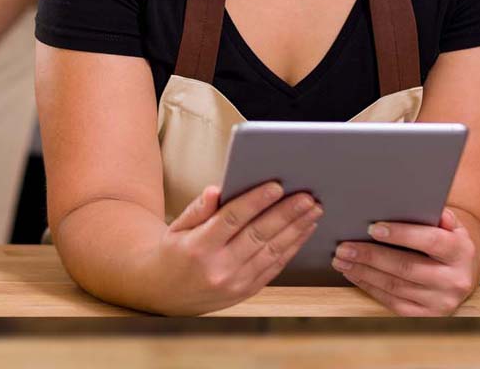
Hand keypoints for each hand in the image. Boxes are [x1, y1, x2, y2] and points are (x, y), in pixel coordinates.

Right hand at [153, 182, 322, 314]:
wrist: (166, 294)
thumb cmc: (173, 252)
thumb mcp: (176, 228)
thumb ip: (198, 208)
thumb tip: (216, 189)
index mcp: (198, 247)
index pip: (231, 219)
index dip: (255, 202)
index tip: (276, 186)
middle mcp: (219, 268)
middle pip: (258, 235)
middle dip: (286, 214)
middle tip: (307, 197)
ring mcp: (235, 283)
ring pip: (272, 251)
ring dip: (296, 230)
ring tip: (313, 210)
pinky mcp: (247, 291)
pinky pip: (275, 267)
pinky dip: (292, 247)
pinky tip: (304, 231)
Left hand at [332, 208, 479, 315]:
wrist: (463, 273)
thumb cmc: (446, 240)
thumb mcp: (448, 224)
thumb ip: (434, 214)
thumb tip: (414, 203)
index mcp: (461, 251)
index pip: (430, 241)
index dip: (401, 234)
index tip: (372, 228)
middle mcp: (454, 280)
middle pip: (406, 267)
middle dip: (371, 256)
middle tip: (344, 246)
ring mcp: (441, 301)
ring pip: (395, 286)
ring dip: (363, 272)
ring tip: (341, 259)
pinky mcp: (427, 316)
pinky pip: (393, 302)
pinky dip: (369, 286)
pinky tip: (353, 273)